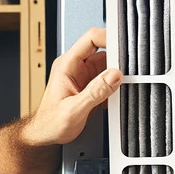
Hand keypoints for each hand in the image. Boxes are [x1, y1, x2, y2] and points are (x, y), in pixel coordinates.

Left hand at [21, 27, 121, 146]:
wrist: (45, 135)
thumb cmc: (50, 123)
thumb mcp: (74, 109)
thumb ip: (95, 92)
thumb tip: (114, 75)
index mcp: (67, 64)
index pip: (91, 38)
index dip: (109, 38)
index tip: (124, 48)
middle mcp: (75, 66)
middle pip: (103, 50)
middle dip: (118, 59)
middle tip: (129, 71)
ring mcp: (83, 75)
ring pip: (107, 65)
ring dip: (116, 75)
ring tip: (121, 87)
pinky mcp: (89, 86)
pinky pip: (107, 79)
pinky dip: (114, 86)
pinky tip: (113, 97)